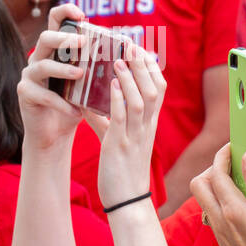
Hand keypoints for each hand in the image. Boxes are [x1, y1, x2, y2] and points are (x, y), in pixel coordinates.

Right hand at [17, 3, 89, 153]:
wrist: (56, 131)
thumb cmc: (76, 102)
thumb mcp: (90, 82)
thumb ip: (101, 67)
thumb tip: (131, 56)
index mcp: (56, 50)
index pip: (55, 21)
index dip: (65, 12)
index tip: (82, 14)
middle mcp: (39, 57)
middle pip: (45, 38)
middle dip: (64, 39)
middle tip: (83, 43)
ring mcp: (30, 75)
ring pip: (42, 65)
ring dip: (63, 69)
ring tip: (80, 74)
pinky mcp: (25, 94)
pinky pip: (42, 95)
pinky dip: (61, 103)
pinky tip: (75, 110)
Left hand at [92, 33, 164, 208]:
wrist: (127, 199)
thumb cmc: (120, 171)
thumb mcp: (114, 140)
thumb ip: (105, 120)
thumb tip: (87, 102)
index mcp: (148, 125)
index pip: (159, 89)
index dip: (150, 68)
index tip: (138, 49)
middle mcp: (147, 127)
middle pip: (154, 89)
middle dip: (143, 65)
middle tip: (129, 45)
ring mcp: (136, 135)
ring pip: (142, 100)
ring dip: (131, 77)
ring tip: (117, 60)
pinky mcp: (121, 145)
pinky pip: (123, 117)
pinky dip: (119, 98)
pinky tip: (112, 84)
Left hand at [191, 146, 245, 245]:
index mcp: (233, 212)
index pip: (217, 173)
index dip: (224, 154)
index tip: (237, 145)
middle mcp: (220, 222)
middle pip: (200, 183)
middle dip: (214, 167)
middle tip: (236, 163)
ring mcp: (220, 233)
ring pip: (205, 200)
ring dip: (217, 184)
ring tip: (243, 181)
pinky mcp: (225, 242)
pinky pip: (214, 214)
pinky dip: (223, 200)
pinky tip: (244, 204)